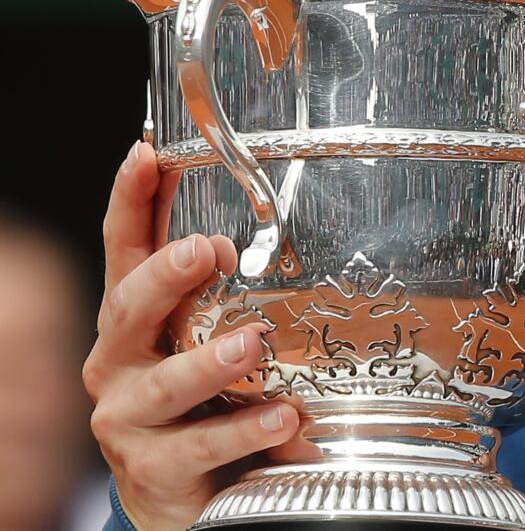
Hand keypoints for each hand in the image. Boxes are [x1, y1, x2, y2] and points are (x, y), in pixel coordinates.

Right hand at [83, 142, 303, 530]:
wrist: (185, 493)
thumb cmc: (202, 399)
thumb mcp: (208, 336)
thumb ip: (229, 292)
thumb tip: (267, 226)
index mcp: (136, 318)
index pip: (125, 249)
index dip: (130, 200)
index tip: (145, 154)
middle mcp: (120, 361)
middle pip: (129, 308)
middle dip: (166, 276)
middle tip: (207, 251)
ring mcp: (129, 417)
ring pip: (165, 384)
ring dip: (210, 361)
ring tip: (253, 344)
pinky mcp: (154, 469)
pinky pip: (198, 447)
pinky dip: (243, 429)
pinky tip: (282, 416)